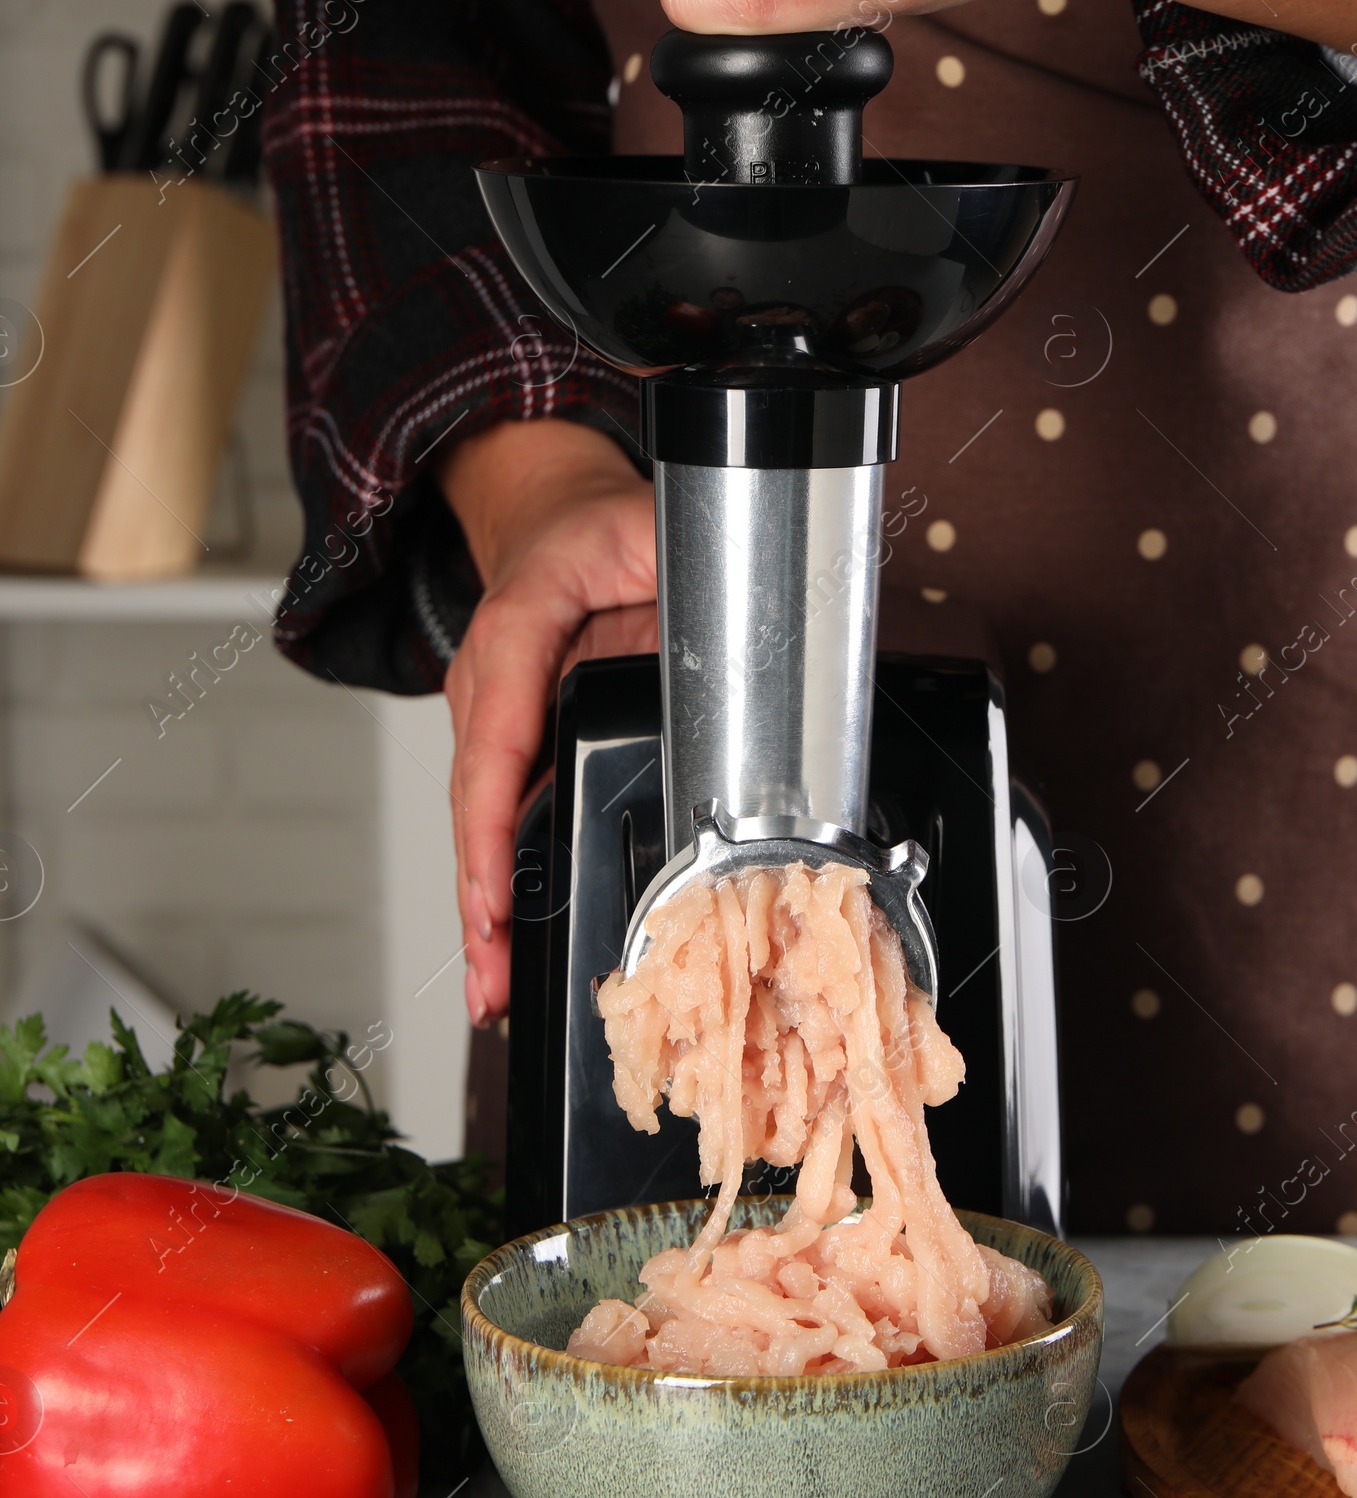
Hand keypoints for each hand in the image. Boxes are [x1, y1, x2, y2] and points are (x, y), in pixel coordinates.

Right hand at [438, 420, 655, 1023]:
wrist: (552, 512)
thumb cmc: (594, 525)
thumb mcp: (647, 527)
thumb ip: (682, 577)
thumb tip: (739, 640)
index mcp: (516, 631)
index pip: (497, 738)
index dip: (493, 825)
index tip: (493, 894)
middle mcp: (489, 682)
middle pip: (477, 805)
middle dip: (482, 899)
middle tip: (490, 978)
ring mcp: (491, 717)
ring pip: (482, 823)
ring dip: (484, 907)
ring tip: (491, 985)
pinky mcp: (508, 744)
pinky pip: (500, 818)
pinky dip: (498, 885)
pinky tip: (501, 946)